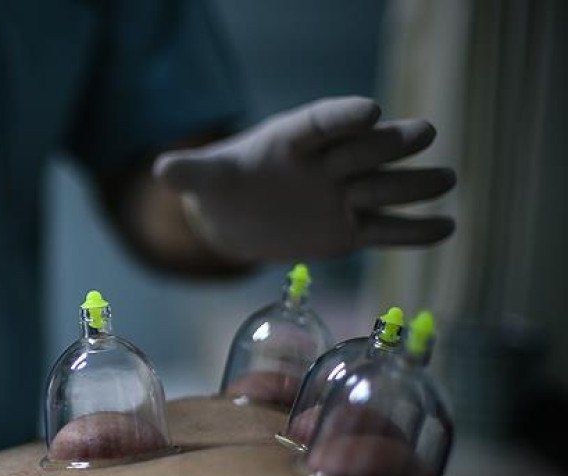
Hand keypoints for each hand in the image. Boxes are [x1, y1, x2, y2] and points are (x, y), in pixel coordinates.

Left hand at [153, 97, 455, 259]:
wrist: (236, 216)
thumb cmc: (224, 185)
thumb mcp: (204, 180)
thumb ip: (189, 172)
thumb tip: (161, 168)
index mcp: (293, 139)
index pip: (321, 122)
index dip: (343, 117)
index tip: (368, 110)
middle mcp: (327, 163)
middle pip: (364, 149)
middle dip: (391, 143)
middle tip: (424, 132)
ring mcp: (344, 195)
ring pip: (385, 188)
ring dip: (414, 185)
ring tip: (445, 180)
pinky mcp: (352, 230)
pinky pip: (387, 230)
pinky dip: (414, 232)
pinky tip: (446, 229)